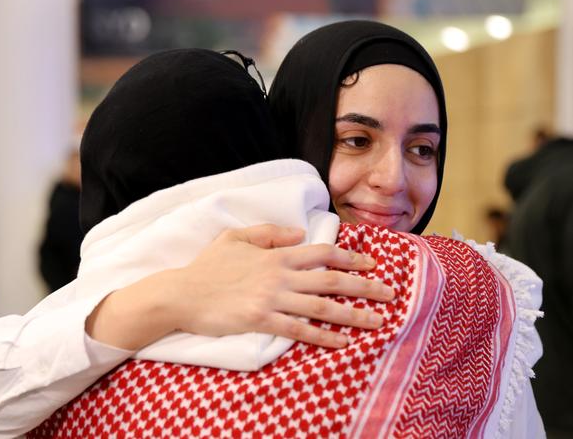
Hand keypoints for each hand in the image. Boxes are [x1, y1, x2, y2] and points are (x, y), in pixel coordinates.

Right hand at [167, 224, 393, 347]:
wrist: (183, 293)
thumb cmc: (209, 265)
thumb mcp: (236, 237)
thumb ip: (270, 232)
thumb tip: (301, 233)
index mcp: (277, 254)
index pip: (323, 252)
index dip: (352, 256)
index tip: (374, 263)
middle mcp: (280, 275)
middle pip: (332, 280)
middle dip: (365, 286)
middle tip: (391, 293)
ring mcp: (272, 299)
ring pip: (322, 307)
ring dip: (353, 315)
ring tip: (378, 321)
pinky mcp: (262, 321)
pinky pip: (299, 330)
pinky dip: (323, 337)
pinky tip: (342, 342)